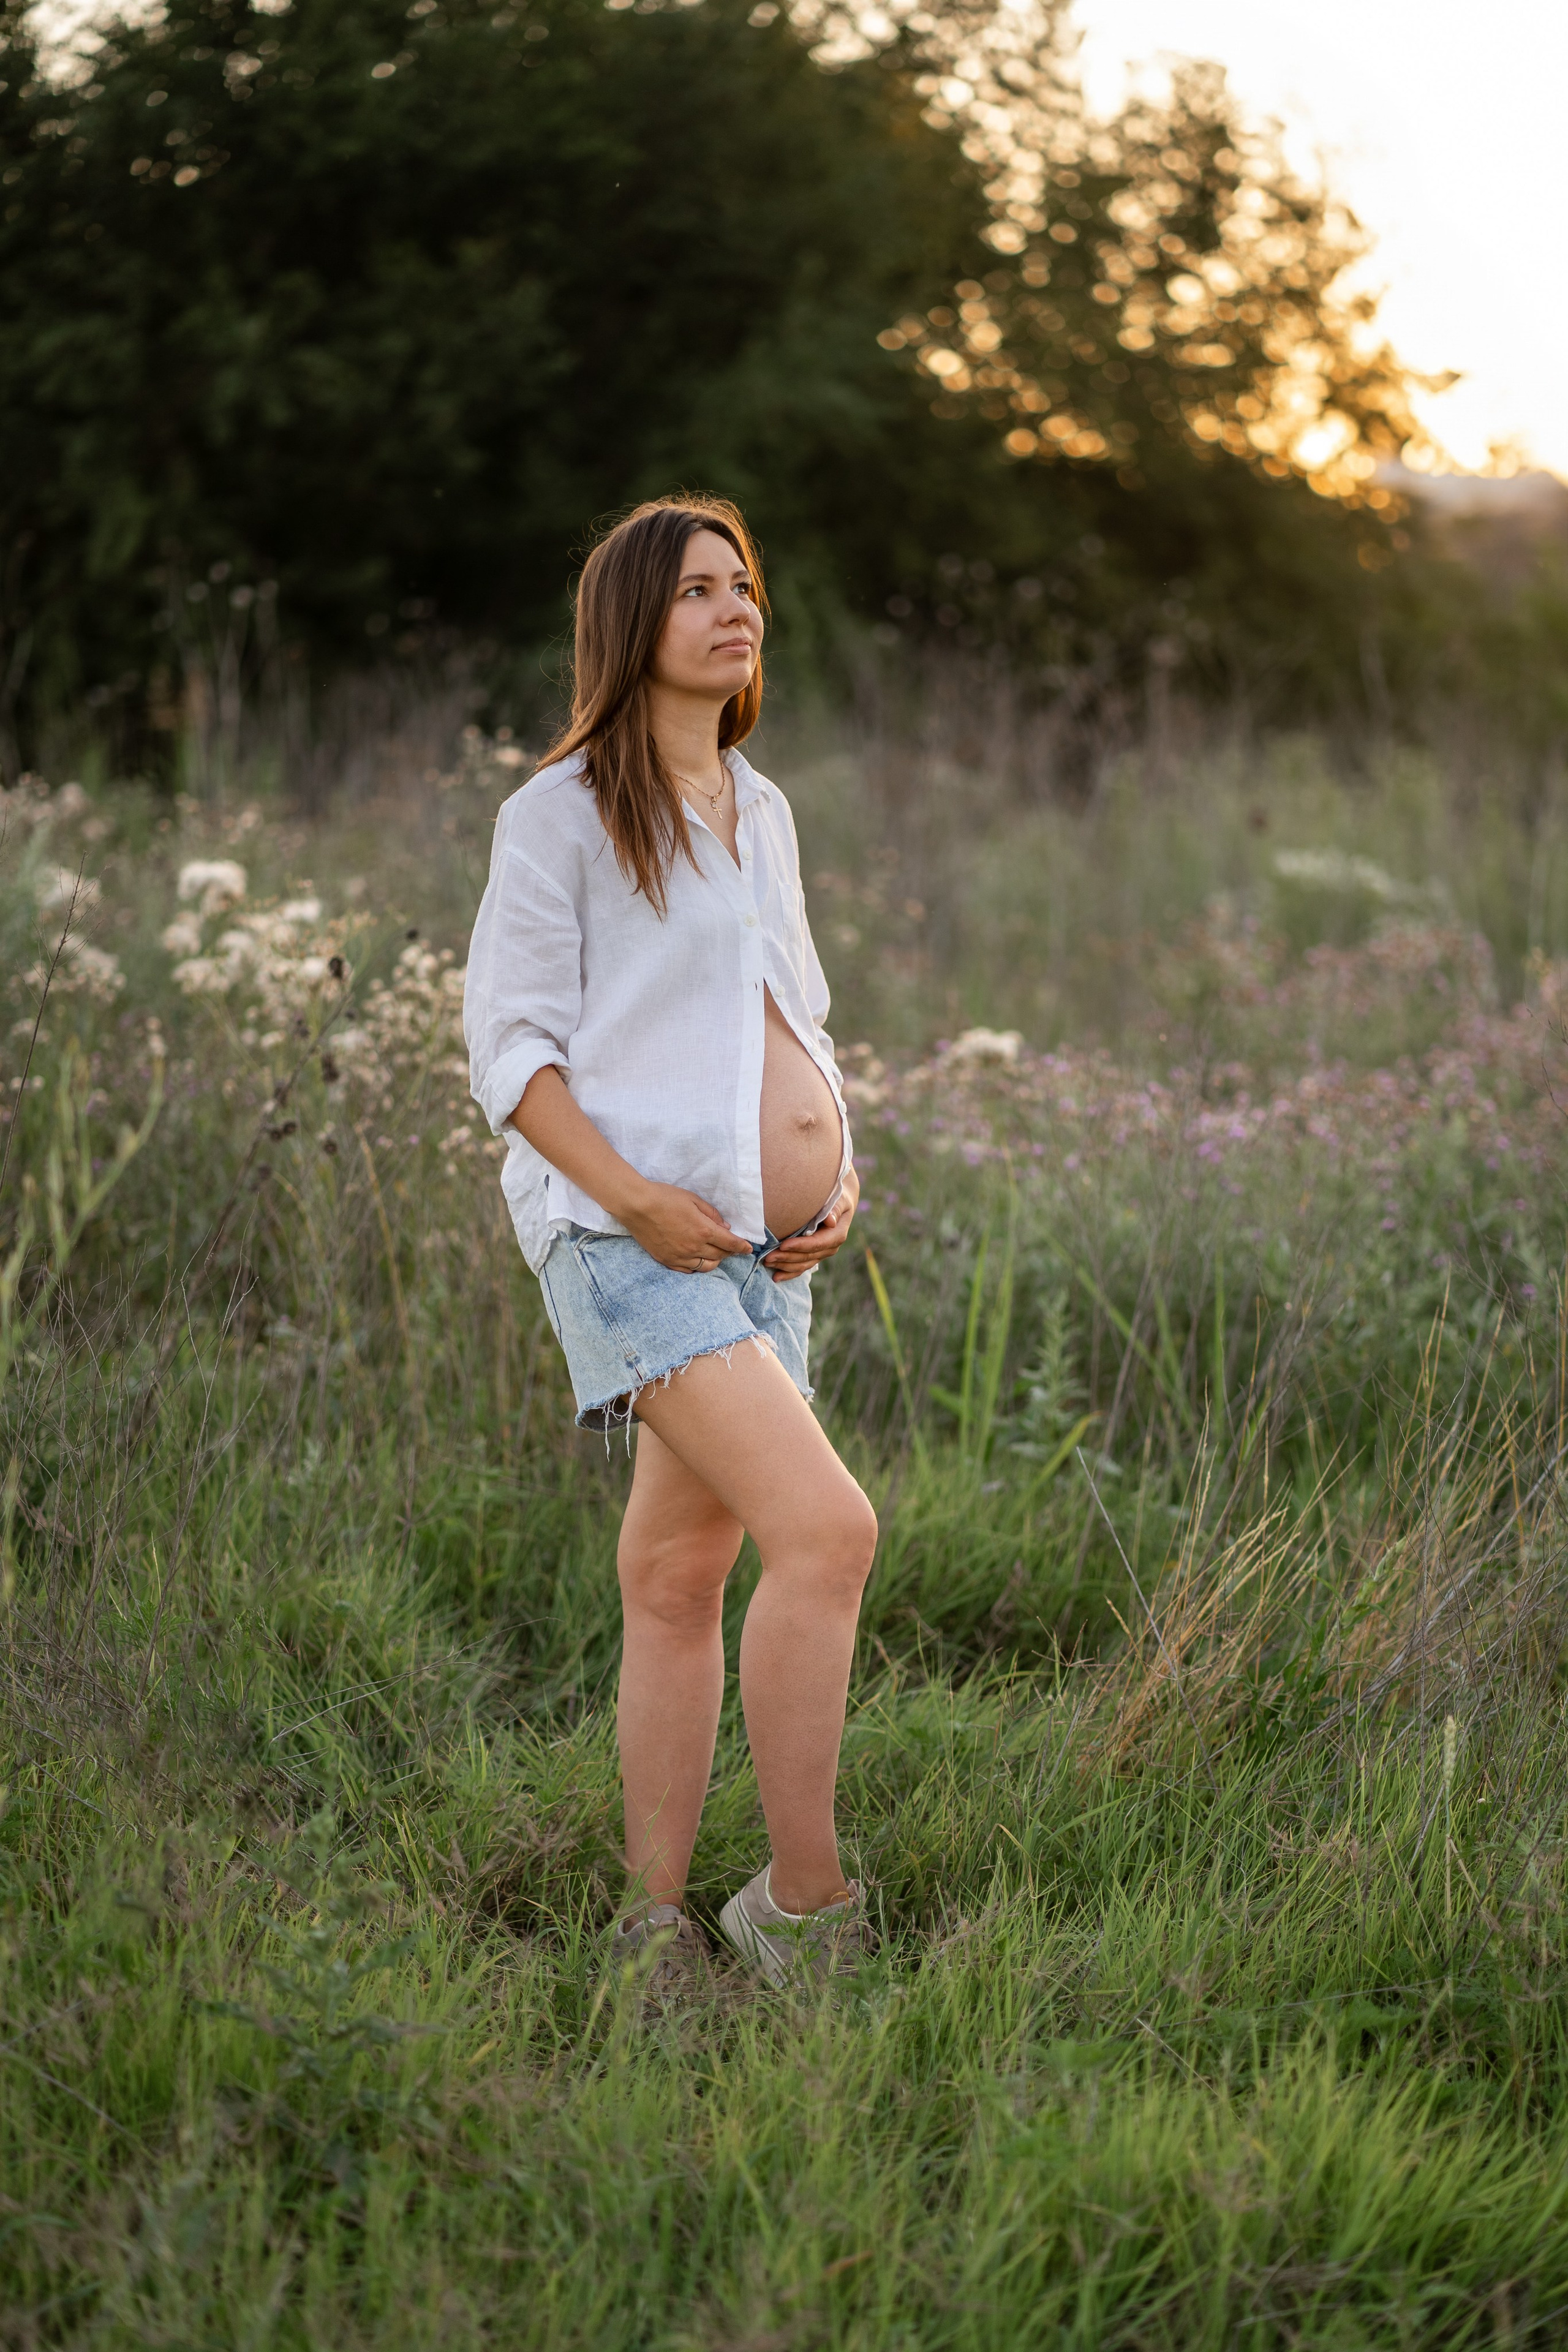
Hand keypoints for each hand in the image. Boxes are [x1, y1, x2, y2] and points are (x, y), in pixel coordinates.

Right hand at [620, 1180, 752, 1273]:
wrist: (637, 1206)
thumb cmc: (665, 1198)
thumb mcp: (693, 1200)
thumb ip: (712, 1214)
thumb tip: (725, 1228)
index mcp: (703, 1230)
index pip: (730, 1243)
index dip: (742, 1247)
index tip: (748, 1249)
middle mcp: (694, 1247)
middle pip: (720, 1255)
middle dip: (730, 1252)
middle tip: (731, 1247)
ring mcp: (680, 1257)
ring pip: (706, 1266)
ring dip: (715, 1261)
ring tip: (716, 1254)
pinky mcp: (667, 1261)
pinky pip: (688, 1270)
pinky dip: (697, 1267)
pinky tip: (698, 1260)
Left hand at [763, 1164, 859, 1282]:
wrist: (840, 1201)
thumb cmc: (838, 1195)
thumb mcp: (840, 1199)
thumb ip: (835, 1209)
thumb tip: (830, 1221)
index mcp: (837, 1234)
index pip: (817, 1244)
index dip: (800, 1246)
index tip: (782, 1244)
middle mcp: (830, 1247)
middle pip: (807, 1256)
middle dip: (786, 1257)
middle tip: (768, 1256)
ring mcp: (822, 1253)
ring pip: (803, 1264)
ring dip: (784, 1265)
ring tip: (767, 1262)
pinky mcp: (814, 1255)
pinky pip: (802, 1267)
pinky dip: (789, 1273)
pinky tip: (776, 1277)